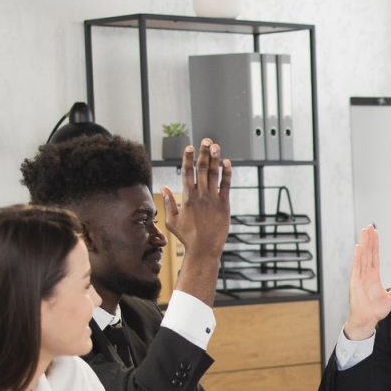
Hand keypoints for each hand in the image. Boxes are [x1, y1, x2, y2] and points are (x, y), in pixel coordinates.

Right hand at [160, 139, 231, 257]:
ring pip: (214, 174)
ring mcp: (213, 199)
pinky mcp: (224, 205)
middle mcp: (200, 195)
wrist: (204, 249)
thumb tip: (164, 188)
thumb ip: (169, 203)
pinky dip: (227, 173)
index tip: (189, 147)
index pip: (187, 173)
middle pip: (201, 169)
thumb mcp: (172, 221)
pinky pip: (226, 185)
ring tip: (216, 145)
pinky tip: (227, 162)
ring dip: (215, 159)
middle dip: (203, 153)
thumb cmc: (187, 237)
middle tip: (206, 140)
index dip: (188, 159)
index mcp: (187, 198)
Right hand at [343, 225, 390, 340]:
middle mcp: (366, 274)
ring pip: (362, 256)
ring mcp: (360, 277)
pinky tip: (359, 247)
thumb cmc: (375, 311)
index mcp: (373, 276)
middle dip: (369, 239)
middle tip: (369, 226)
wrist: (366, 320)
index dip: (375, 244)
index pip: (375, 256)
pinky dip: (357, 257)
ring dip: (363, 243)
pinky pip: (356, 267)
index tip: (375, 233)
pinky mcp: (355, 282)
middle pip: (368, 252)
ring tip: (364, 231)